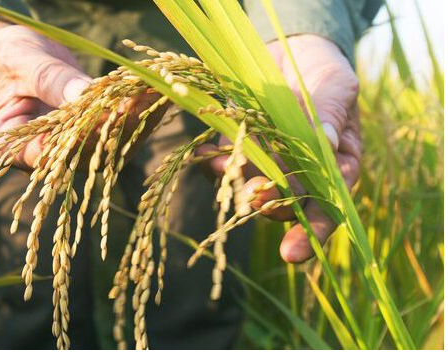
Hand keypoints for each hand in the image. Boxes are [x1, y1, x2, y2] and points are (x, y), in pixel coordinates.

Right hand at [0, 21, 164, 168]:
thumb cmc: (5, 58)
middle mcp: (43, 157)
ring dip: (135, 121)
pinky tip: (155, 92)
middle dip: (116, 127)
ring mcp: (68, 148)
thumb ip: (50, 81)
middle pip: (83, 154)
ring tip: (157, 93)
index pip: (47, 155)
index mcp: (12, 147)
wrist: (10, 54)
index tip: (105, 117)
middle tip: (143, 100)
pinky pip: (114, 130)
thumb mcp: (22, 63)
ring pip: (106, 146)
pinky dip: (135, 112)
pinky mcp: (88, 134)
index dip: (78, 140)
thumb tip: (85, 94)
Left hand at [201, 34, 360, 262]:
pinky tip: (208, 159)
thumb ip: (330, 113)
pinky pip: (225, 164)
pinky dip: (215, 165)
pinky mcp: (238, 147)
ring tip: (225, 174)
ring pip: (253, 186)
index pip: (329, 206)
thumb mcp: (336, 87)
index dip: (313, 231)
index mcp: (336, 166)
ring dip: (238, 186)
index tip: (292, 253)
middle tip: (255, 198)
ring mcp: (267, 162)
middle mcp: (301, 172)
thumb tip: (324, 140)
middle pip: (288, 202)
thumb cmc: (325, 72)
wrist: (292, 49)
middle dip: (270, 205)